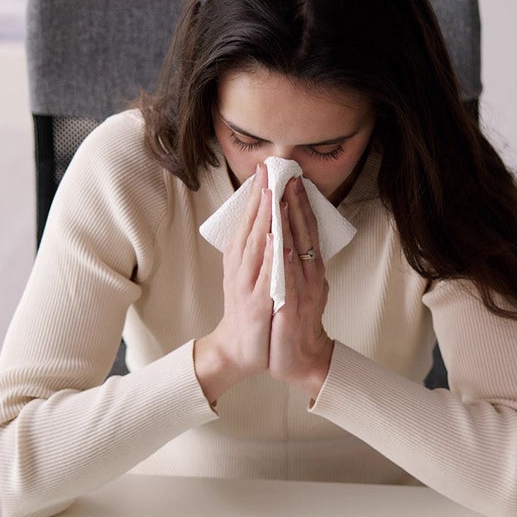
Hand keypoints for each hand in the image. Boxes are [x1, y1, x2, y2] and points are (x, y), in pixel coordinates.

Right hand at [195, 164, 272, 404]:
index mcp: (242, 257)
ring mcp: (247, 284)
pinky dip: (270, 256)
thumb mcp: (256, 273)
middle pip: (252, 225)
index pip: (250, 218)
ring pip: (257, 244)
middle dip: (261, 196)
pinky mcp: (255, 303)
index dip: (258, 192)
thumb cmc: (253, 309)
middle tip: (268, 168)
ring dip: (264, 218)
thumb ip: (263, 248)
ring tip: (271, 192)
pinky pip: (265, 275)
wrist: (241, 349)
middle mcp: (241, 266)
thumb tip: (273, 219)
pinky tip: (275, 238)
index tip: (266, 166)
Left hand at [269, 178, 334, 399]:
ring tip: (283, 195)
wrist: (300, 360)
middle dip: (296, 202)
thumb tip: (286, 233)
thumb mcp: (297, 284)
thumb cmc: (295, 320)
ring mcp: (303, 290)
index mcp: (309, 267)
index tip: (290, 175)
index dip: (299, 202)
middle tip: (288, 173)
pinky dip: (284, 259)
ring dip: (291, 222)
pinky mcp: (292, 308)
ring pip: (298, 249)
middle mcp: (310, 274)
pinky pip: (287, 279)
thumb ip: (294, 260)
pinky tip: (279, 241)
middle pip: (305, 232)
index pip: (306, 228)